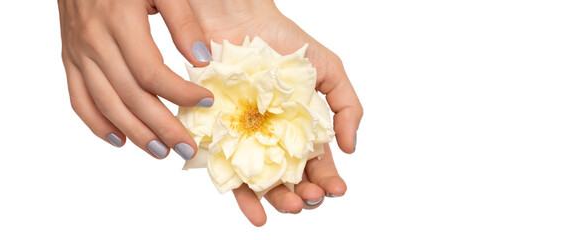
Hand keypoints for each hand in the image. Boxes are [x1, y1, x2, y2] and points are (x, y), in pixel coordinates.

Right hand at [59, 0, 214, 159]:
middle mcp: (94, 42)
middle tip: (187, 147)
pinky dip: (97, 123)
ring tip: (161, 152)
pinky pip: (79, 98)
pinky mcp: (69, 56)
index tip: (207, 102)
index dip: (180, 93)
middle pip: (130, 97)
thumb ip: (183, 20)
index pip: (151, 73)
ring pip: (106, 104)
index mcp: (119, 22)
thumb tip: (202, 61)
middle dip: (162, 127)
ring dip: (135, 133)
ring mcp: (78, 52)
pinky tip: (119, 139)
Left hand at [187, 0, 362, 225]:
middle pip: (290, 180)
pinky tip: (256, 212)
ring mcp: (245, 141)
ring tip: (288, 207)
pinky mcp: (216, 138)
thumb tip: (350, 147)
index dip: (328, 181)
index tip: (337, 189)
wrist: (239, 19)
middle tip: (310, 199)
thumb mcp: (329, 69)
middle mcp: (273, 140)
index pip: (316, 165)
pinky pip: (227, 174)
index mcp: (301, 129)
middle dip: (304, 196)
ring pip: (261, 183)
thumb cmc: (285, 42)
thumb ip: (347, 106)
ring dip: (277, 202)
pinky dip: (241, 198)